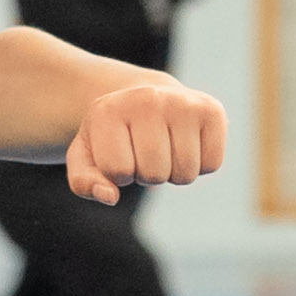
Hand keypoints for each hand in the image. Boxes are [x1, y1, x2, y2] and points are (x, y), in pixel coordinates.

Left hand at [62, 78, 227, 204]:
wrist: (146, 101)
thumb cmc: (114, 136)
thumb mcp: (86, 157)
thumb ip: (84, 182)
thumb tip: (109, 196)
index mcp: (108, 110)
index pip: (117, 171)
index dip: (118, 174)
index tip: (119, 151)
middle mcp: (147, 98)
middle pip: (154, 174)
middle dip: (148, 174)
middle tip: (144, 151)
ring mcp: (182, 102)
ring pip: (185, 174)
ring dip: (174, 172)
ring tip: (165, 147)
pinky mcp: (212, 110)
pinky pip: (211, 165)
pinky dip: (200, 164)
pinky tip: (187, 143)